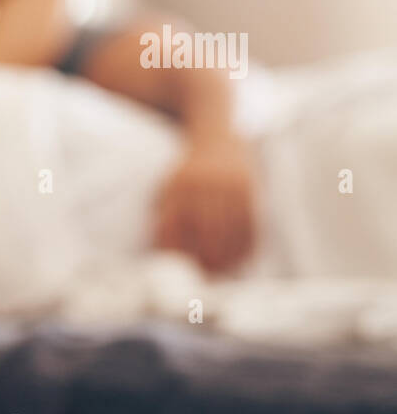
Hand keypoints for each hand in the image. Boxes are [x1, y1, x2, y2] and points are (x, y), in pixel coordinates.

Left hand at [154, 136, 256, 273]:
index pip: (175, 225)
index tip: (179, 269)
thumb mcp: (168, 186)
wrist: (218, 136)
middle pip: (206, 230)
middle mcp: (204, 184)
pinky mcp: (250, 187)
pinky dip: (248, 243)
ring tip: (224, 273)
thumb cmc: (187, 172)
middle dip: (206, 257)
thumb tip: (162, 251)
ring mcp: (229, 184)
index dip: (177, 250)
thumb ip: (164, 214)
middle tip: (206, 277)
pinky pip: (251, 221)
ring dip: (229, 255)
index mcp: (178, 186)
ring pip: (230, 228)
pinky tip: (244, 259)